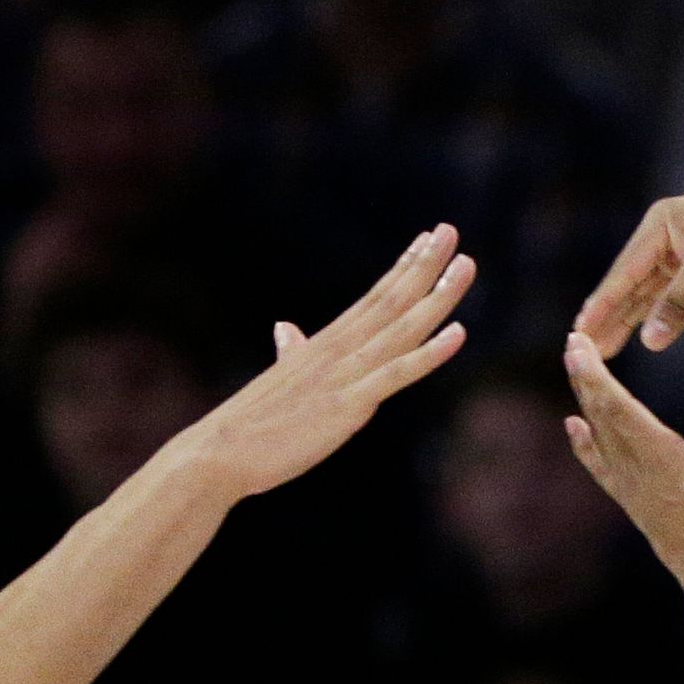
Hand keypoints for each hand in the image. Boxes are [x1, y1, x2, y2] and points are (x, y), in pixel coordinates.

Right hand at [178, 228, 474, 499]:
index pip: (373, 297)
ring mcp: (345, 375)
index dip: (403, 268)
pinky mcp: (348, 405)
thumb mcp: (278, 377)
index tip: (427, 240)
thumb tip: (285, 329)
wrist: (218, 452)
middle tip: (451, 231)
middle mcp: (338, 351)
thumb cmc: (249, 423)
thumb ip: (291, 352)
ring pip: (402, 328)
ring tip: (465, 264)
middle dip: (425, 266)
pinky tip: (459, 333)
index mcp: (324, 345)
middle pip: (392, 300)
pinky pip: (396, 374)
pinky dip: (429, 354)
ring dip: (437, 296)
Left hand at [561, 336, 683, 584]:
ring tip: (575, 367)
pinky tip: (574, 426)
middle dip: (584, 376)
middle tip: (572, 341)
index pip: (618, 408)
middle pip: (601, 416)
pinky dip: (583, 444)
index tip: (577, 345)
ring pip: (598, 436)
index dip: (595, 375)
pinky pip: (600, 467)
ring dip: (584, 400)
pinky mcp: (632, 502)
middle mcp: (638, 471)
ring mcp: (631, 488)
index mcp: (663, 457)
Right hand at [572, 182, 683, 358]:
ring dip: (629, 318)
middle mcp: (667, 233)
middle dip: (610, 316)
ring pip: (649, 290)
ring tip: (605, 347)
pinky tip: (641, 331)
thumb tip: (650, 341)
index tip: (580, 331)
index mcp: (662, 223)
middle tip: (586, 348)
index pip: (624, 271)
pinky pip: (670, 292)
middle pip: (631, 282)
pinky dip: (657, 312)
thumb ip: (679, 303)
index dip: (602, 303)